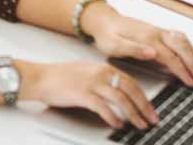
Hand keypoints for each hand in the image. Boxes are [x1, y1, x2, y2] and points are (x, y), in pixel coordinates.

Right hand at [27, 60, 157, 129]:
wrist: (40, 78)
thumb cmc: (60, 77)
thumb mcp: (86, 71)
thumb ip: (103, 78)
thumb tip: (119, 92)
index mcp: (103, 67)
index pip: (131, 82)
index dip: (143, 97)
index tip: (150, 108)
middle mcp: (100, 73)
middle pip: (130, 90)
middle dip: (144, 107)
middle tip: (152, 119)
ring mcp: (92, 83)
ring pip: (121, 100)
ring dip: (133, 114)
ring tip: (139, 125)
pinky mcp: (83, 94)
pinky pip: (104, 108)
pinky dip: (113, 118)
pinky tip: (118, 124)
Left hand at [80, 4, 192, 88]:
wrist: (103, 20)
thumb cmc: (107, 34)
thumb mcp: (113, 45)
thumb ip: (133, 50)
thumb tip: (153, 54)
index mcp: (146, 38)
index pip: (170, 56)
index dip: (182, 70)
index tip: (190, 82)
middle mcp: (155, 32)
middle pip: (182, 48)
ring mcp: (158, 31)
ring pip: (183, 41)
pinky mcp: (158, 31)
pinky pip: (179, 38)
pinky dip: (189, 48)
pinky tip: (191, 57)